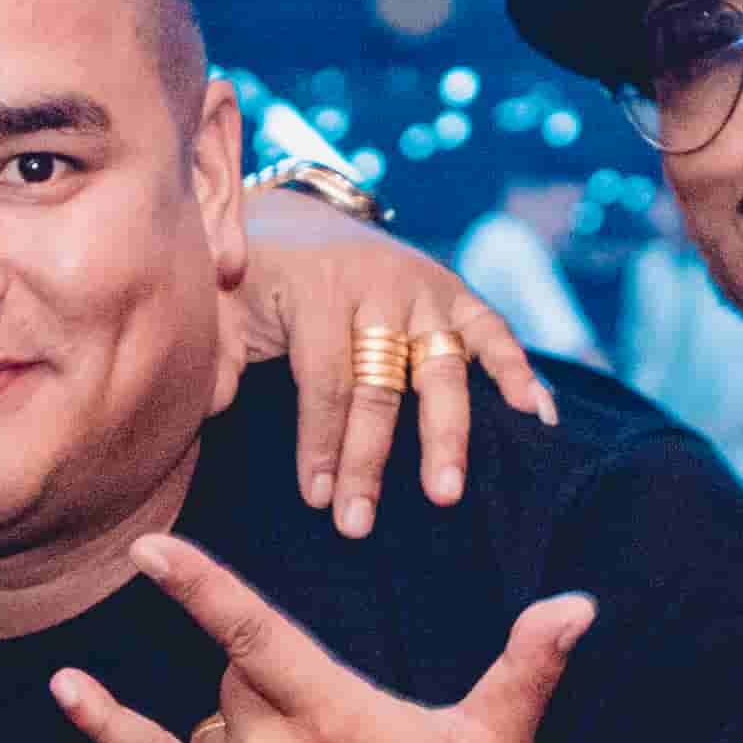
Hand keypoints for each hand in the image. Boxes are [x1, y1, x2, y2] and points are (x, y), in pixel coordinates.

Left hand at [47, 535, 572, 742]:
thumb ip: (530, 667)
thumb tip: (580, 604)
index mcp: (331, 717)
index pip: (252, 635)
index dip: (200, 587)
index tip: (150, 547)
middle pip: (236, 675)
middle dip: (271, 687)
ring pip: (208, 723)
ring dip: (241, 733)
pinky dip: (103, 724)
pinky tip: (64, 687)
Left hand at [231, 195, 557, 537]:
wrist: (294, 220)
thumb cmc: (251, 284)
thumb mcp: (222, 310)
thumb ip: (217, 356)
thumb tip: (206, 410)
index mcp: (317, 287)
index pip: (325, 377)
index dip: (321, 442)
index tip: (318, 501)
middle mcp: (378, 283)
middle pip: (384, 381)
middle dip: (372, 456)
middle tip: (362, 522)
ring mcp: (423, 286)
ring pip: (444, 364)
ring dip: (448, 433)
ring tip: (447, 494)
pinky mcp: (454, 291)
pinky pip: (493, 332)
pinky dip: (518, 372)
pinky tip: (536, 418)